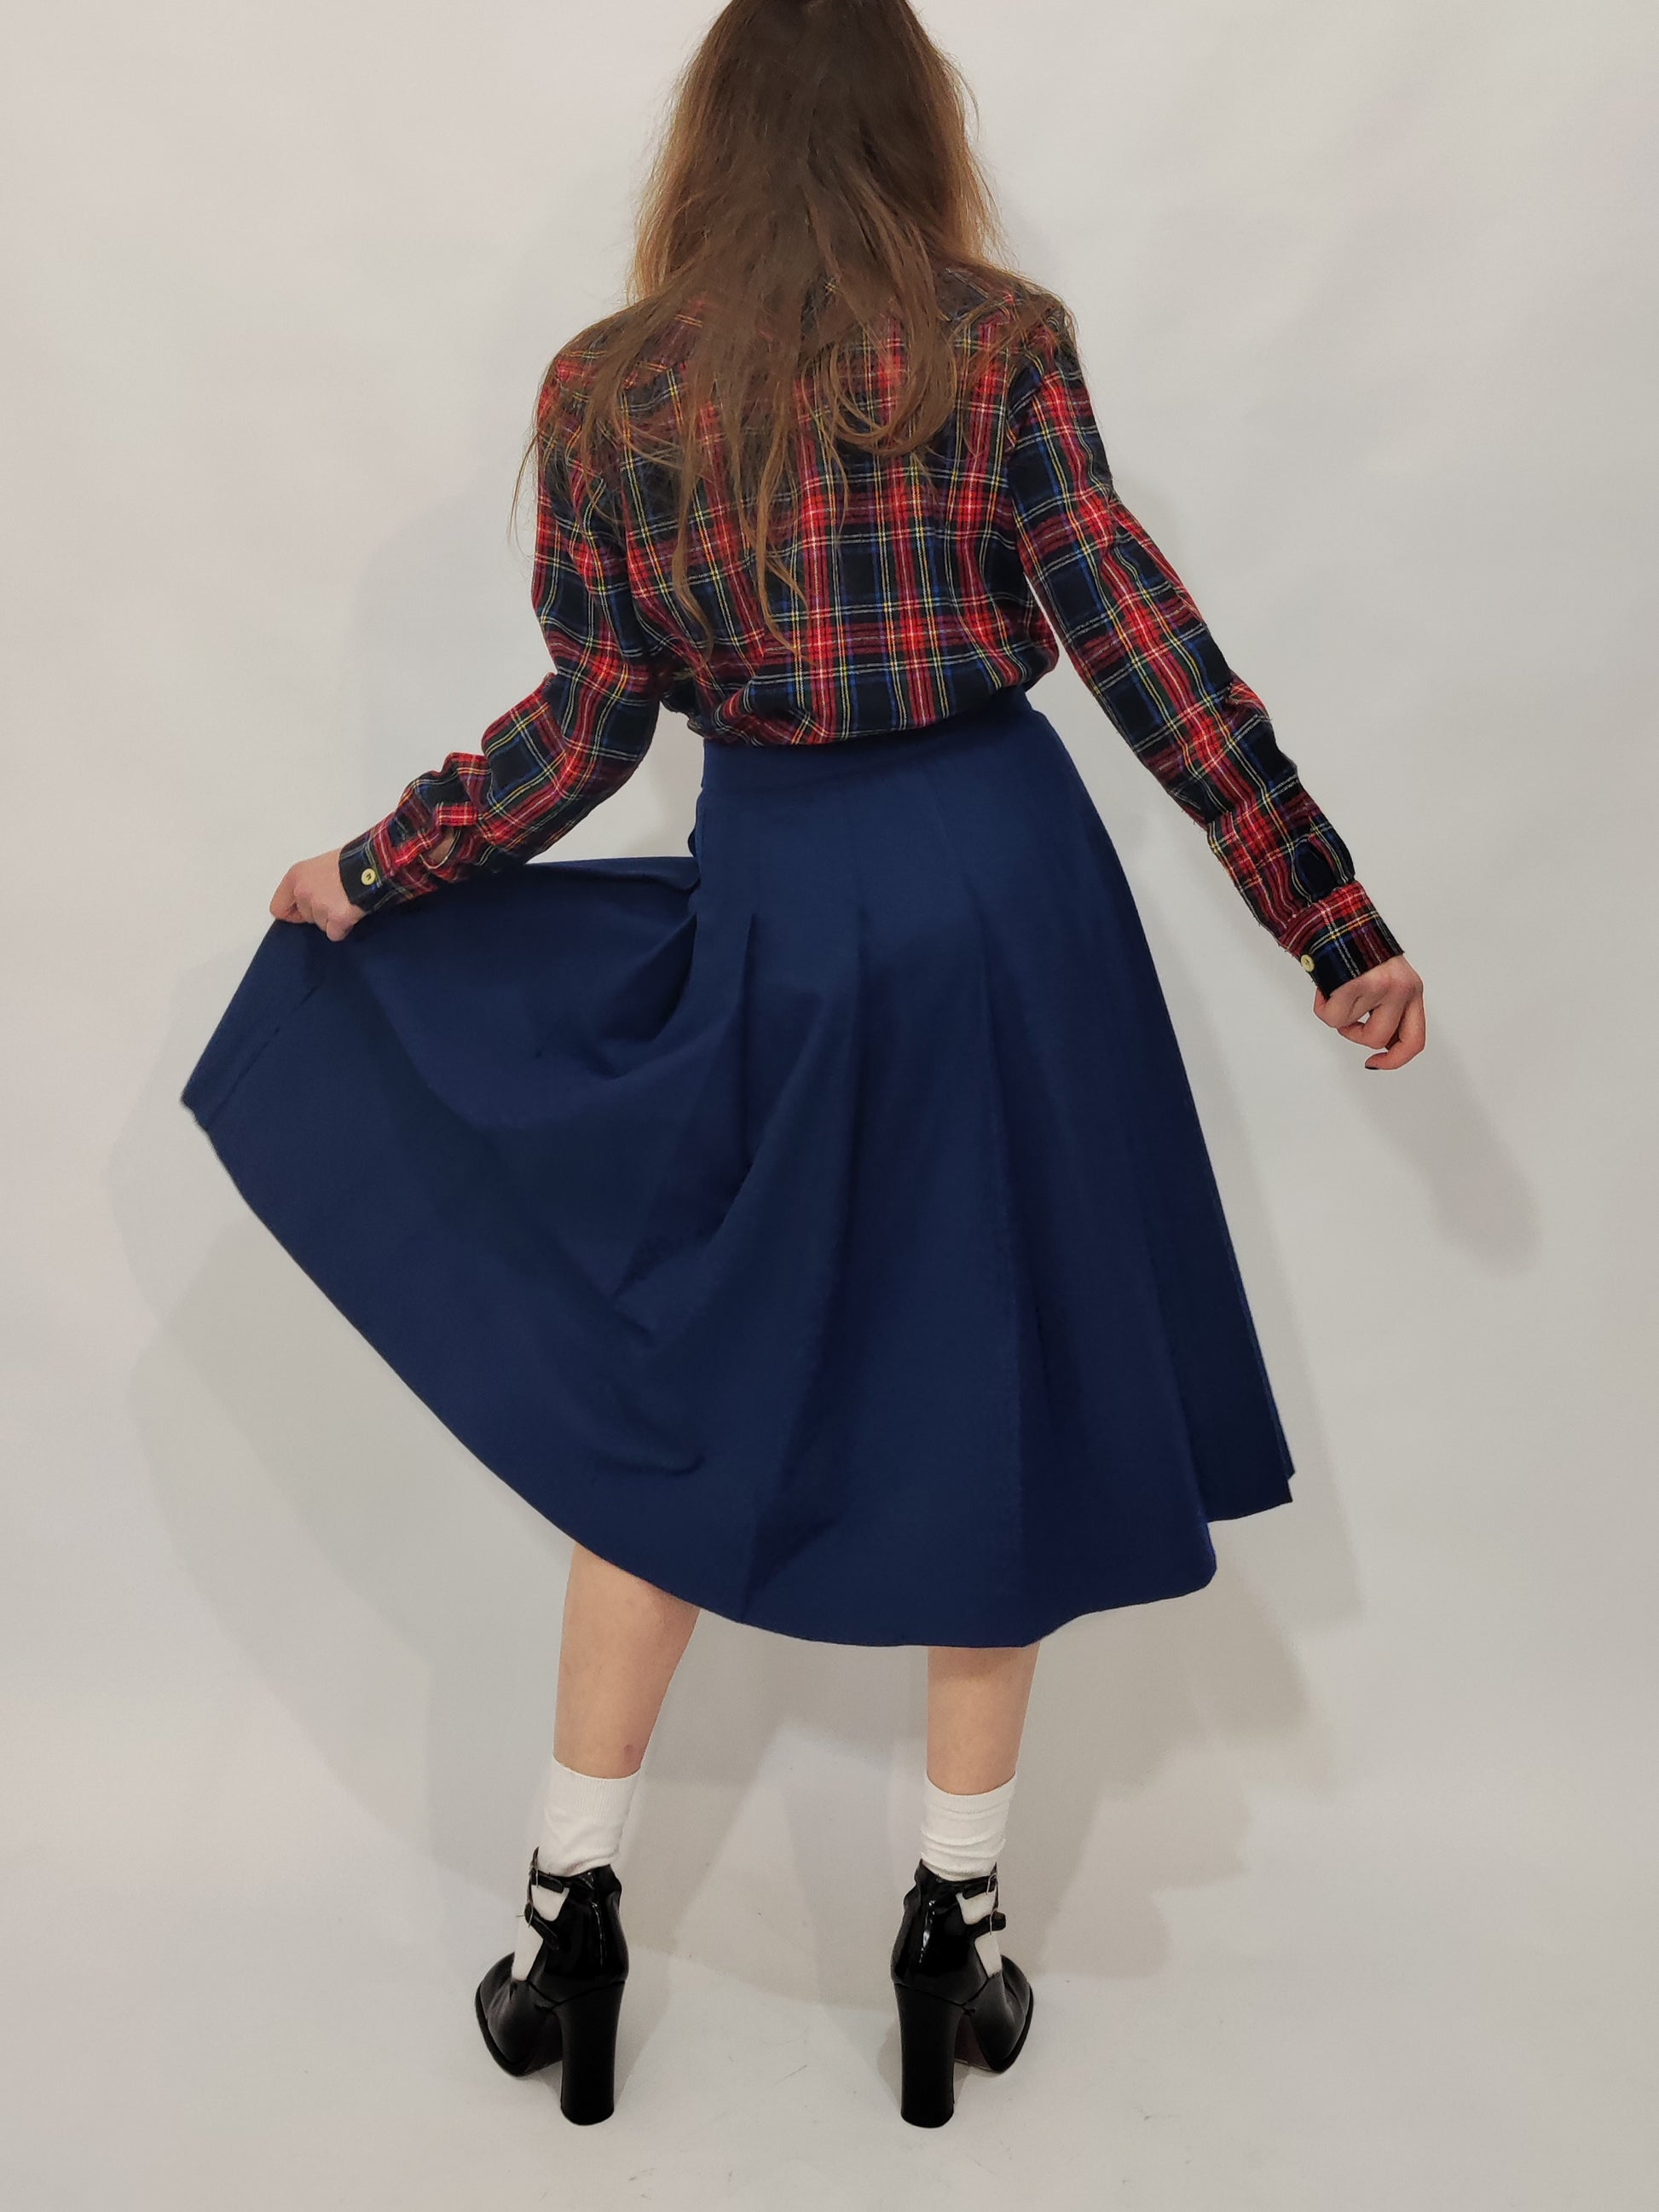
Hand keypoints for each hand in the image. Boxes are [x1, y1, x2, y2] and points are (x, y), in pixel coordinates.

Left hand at [270, 849, 365, 941]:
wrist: (372, 865)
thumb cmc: (349, 861)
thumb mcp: (320, 865)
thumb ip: (309, 883)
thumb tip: (312, 897)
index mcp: (295, 877)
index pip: (278, 908)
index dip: (293, 912)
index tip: (306, 910)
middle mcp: (303, 892)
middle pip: (306, 917)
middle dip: (320, 913)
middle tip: (336, 900)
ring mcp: (319, 907)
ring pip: (321, 925)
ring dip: (333, 919)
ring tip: (347, 903)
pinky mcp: (337, 919)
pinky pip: (335, 934)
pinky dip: (344, 928)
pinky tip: (352, 913)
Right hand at [1313, 953, 1424, 1068]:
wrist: (1336, 918)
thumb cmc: (1354, 947)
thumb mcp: (1383, 979)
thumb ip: (1385, 1008)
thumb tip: (1376, 1040)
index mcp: (1412, 989)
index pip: (1414, 1039)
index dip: (1394, 1060)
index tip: (1374, 1062)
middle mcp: (1403, 988)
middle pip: (1378, 1039)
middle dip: (1355, 1034)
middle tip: (1345, 1016)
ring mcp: (1383, 986)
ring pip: (1349, 1027)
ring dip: (1335, 1013)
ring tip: (1334, 989)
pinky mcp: (1359, 983)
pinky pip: (1333, 1016)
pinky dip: (1322, 1005)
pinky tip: (1324, 986)